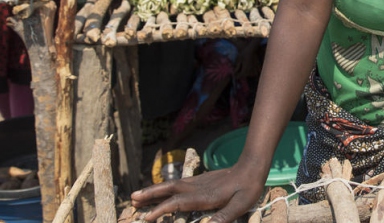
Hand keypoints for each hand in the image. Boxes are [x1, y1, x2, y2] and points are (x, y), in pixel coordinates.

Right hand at [130, 167, 263, 222]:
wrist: (251, 166)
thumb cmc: (247, 188)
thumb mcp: (240, 205)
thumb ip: (223, 216)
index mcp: (203, 195)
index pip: (176, 202)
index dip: (161, 210)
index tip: (146, 217)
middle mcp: (197, 187)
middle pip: (168, 190)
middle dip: (150, 195)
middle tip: (132, 199)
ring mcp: (198, 182)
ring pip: (171, 185)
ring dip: (154, 190)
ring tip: (138, 196)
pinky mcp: (201, 180)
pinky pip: (178, 184)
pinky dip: (165, 188)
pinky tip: (161, 191)